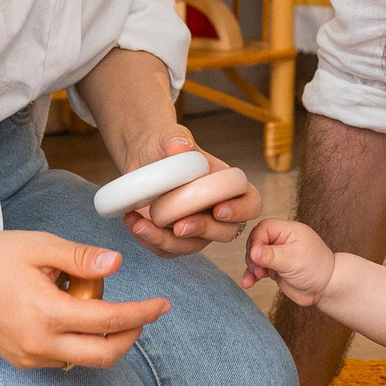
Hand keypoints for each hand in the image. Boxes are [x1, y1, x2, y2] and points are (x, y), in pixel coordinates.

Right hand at [0, 230, 168, 369]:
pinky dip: (77, 340)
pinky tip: (66, 311)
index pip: (108, 321)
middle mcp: (38, 344)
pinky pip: (63, 358)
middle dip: (130, 337)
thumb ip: (81, 257)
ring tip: (85, 298)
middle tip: (143, 315)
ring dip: (100, 336)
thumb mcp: (42, 247)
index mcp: (46, 313)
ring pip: (83, 358)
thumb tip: (117, 263)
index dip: (142, 313)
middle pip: (103, 355)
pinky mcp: (21, 360)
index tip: (163, 305)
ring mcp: (28, 357)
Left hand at [114, 124, 259, 259]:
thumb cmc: (164, 145)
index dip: (241, 211)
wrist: (142, 158)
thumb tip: (180, 146)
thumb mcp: (169, 135)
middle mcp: (217, 210)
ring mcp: (197, 227)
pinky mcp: (174, 238)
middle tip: (179, 226)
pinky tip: (133, 223)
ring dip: (168, 241)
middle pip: (226, 232)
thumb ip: (176, 139)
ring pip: (193, 246)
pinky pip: (167, 249)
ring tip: (143, 226)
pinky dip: (149, 240)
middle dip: (203, 231)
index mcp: (227, 185)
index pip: (251, 203)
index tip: (219, 209)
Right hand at [240, 219, 336, 304]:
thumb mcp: (293, 259)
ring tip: (256, 277)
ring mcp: (278, 255)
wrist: (326, 289)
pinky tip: (247, 283)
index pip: (264, 228)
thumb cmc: (316, 268)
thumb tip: (252, 251)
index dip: (256, 240)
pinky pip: (259, 269)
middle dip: (253, 255)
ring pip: (256, 256)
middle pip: (256, 241)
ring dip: (252, 267)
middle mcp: (282, 241)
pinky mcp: (275, 269)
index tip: (255, 255)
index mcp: (288, 231)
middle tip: (258, 269)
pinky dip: (252, 276)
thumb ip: (271, 255)